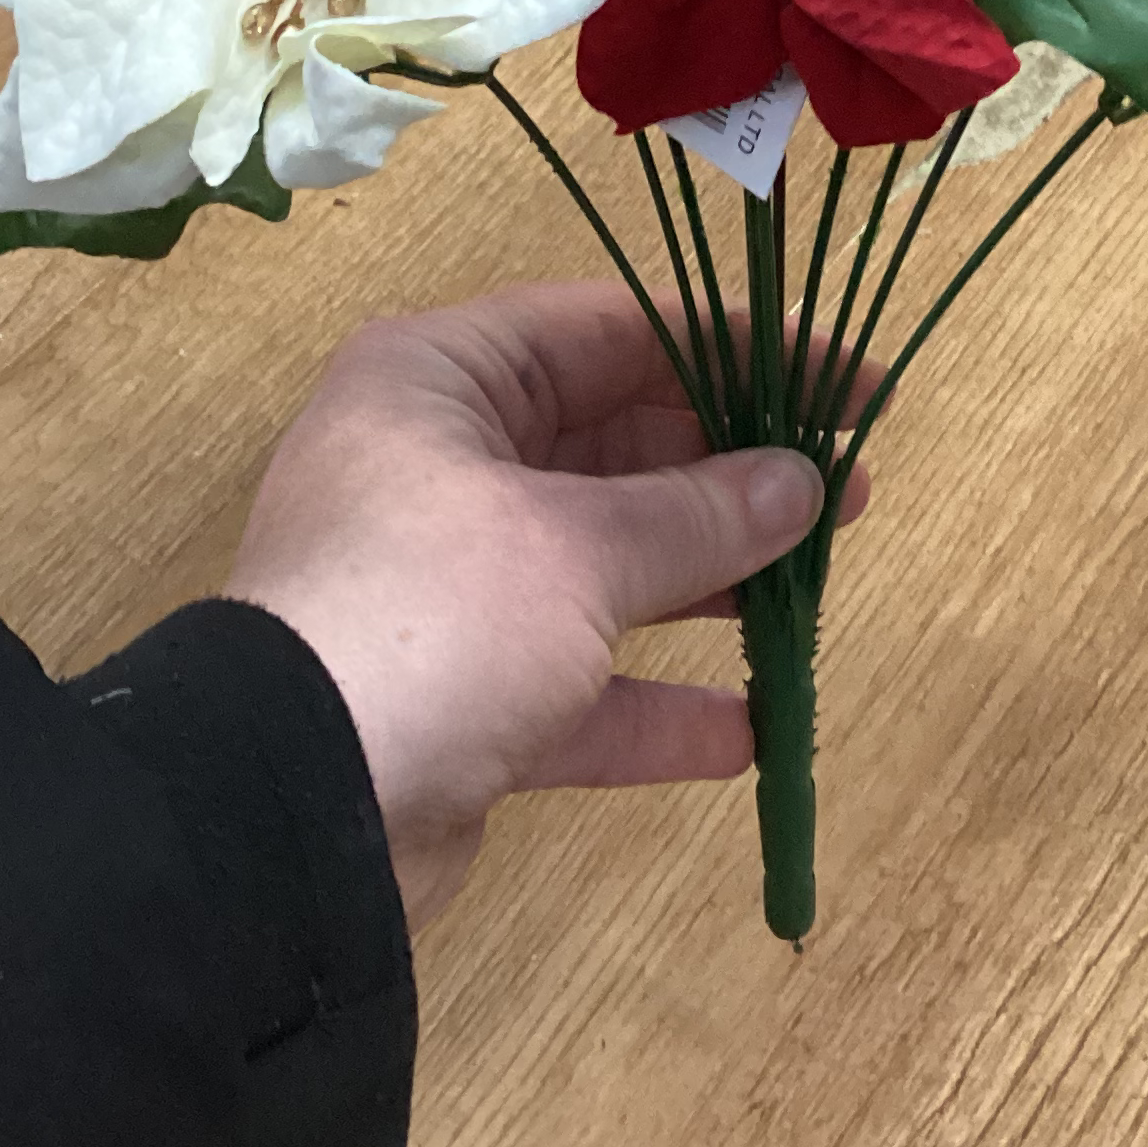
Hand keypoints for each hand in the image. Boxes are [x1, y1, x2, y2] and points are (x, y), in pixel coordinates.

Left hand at [227, 282, 860, 926]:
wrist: (294, 817)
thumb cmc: (433, 619)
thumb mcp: (579, 548)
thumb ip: (700, 514)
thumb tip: (802, 482)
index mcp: (440, 381)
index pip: (611, 329)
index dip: (738, 347)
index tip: (845, 380)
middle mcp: (436, 466)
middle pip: (611, 444)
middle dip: (732, 470)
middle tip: (853, 489)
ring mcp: (445, 589)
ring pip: (602, 563)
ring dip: (708, 579)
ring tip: (818, 585)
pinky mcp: (459, 699)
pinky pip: (580, 684)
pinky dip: (659, 703)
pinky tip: (752, 726)